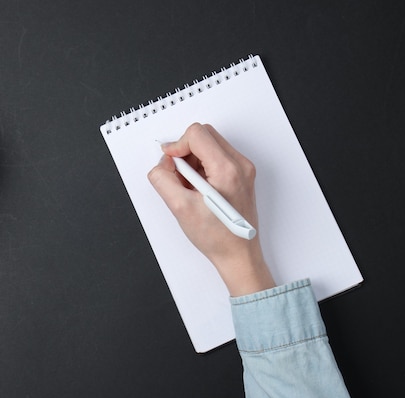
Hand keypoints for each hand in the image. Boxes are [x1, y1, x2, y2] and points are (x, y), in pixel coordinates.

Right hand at [148, 123, 273, 296]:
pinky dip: (202, 167)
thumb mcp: (180, 208)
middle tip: (179, 176)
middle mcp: (240, 165)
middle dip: (185, 152)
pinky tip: (198, 189)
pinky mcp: (241, 176)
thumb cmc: (217, 237)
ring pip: (209, 145)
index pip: (196, 134)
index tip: (170, 163)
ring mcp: (243, 170)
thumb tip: (162, 164)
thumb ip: (163, 179)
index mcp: (227, 169)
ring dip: (192, 160)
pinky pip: (216, 157)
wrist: (238, 255)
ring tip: (189, 187)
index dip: (177, 146)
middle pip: (204, 135)